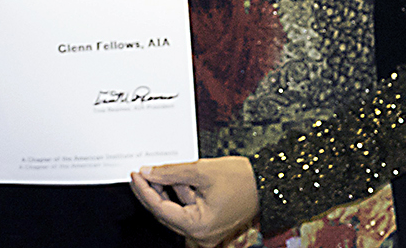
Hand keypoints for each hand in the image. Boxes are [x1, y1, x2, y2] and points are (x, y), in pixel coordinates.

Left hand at [130, 156, 258, 246]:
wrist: (269, 180)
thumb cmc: (244, 179)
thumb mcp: (202, 171)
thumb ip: (171, 172)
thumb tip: (149, 173)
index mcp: (198, 227)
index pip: (160, 209)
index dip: (145, 190)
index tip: (136, 175)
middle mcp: (201, 235)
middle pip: (166, 213)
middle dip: (153, 191)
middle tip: (141, 173)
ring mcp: (206, 230)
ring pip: (177, 210)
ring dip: (168, 190)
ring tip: (159, 171)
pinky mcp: (210, 222)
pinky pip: (189, 209)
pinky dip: (182, 193)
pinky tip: (175, 177)